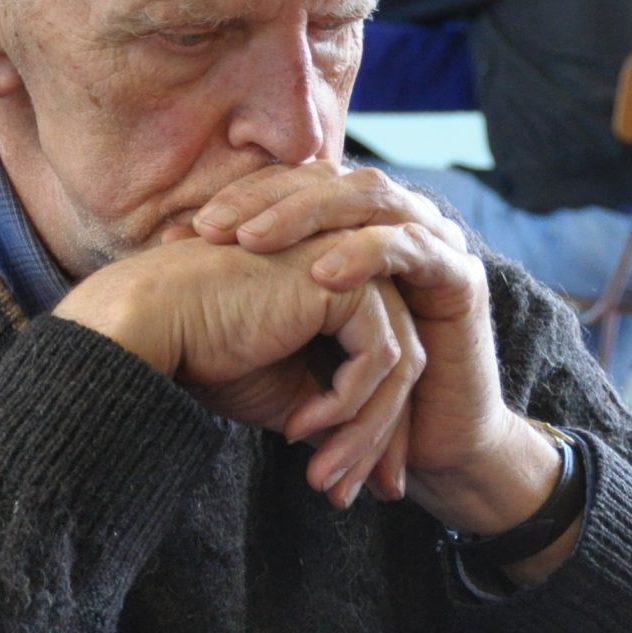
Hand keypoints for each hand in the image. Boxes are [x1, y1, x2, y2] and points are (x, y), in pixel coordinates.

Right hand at [53, 237, 424, 507]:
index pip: (384, 369)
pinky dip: (344, 405)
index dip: (375, 434)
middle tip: (347, 498)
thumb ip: (333, 415)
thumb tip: (369, 464)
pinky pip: (377, 358)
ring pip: (398, 369)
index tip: (354, 491)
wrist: (151, 325)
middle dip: (378, 443)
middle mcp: (355, 277)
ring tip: (322, 481)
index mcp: (341, 295)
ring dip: (361, 436)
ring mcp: (354, 272)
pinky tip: (296, 428)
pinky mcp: (344, 283)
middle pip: (399, 370)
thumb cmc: (203, 355)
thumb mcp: (284, 397)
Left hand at [192, 164, 563, 540]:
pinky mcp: (461, 278)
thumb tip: (169, 250)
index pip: (296, 188)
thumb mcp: (291, 340)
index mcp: (359, 228)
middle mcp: (397, 223)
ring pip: (369, 201)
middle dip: (268, 202)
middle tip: (214, 227)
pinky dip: (365, 254)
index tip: (190, 231)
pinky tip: (322, 275)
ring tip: (254, 240)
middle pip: (329, 183)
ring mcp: (435, 244)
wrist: (434, 449)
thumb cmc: (358, 398)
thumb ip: (252, 291)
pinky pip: (411, 249)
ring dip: (308, 219)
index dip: (245, 199)